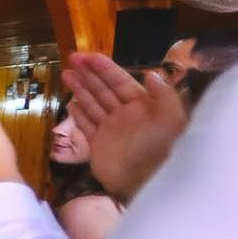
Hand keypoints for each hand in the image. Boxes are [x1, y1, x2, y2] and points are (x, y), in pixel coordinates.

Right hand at [65, 52, 185, 199]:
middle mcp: (125, 115)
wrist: (147, 183)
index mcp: (143, 106)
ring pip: (92, 103)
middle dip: (89, 74)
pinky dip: (78, 113)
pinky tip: (70, 102)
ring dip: (80, 88)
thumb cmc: (161, 150)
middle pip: (103, 89)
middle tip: (72, 57)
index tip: (88, 56)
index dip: (104, 68)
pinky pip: (86, 124)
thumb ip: (163, 95)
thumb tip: (150, 74)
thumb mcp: (172, 120)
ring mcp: (110, 129)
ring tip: (66, 74)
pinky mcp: (98, 144)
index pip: (120, 81)